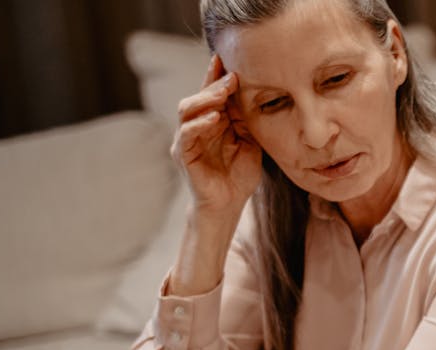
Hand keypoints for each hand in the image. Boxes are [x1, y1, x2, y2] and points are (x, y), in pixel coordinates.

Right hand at [172, 54, 262, 222]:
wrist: (229, 205)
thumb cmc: (239, 176)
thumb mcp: (249, 143)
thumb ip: (246, 122)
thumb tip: (251, 95)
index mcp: (211, 122)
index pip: (211, 94)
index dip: (217, 76)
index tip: (228, 59)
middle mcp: (196, 127)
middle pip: (198, 97)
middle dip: (214, 84)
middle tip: (232, 76)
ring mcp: (187, 141)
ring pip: (188, 110)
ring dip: (206, 99)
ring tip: (223, 93)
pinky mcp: (184, 156)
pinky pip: (187, 135)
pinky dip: (199, 124)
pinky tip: (215, 118)